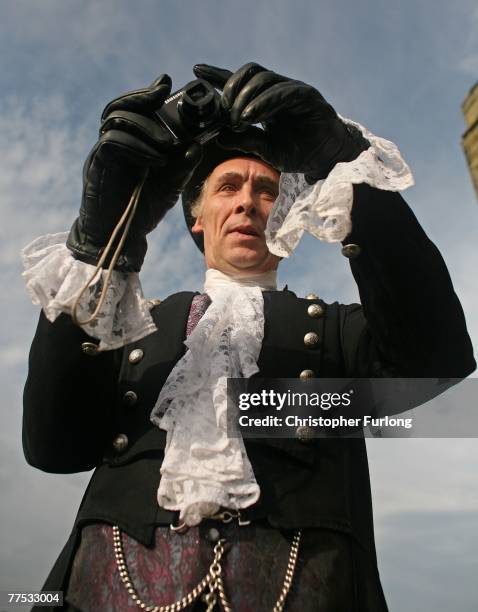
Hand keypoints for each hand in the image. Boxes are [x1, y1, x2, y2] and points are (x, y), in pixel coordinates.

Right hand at [67, 75, 201, 271]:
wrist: (120, 236)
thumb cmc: (143, 209)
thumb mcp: (171, 185)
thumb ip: (182, 165)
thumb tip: (198, 145)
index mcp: (132, 143)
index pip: (134, 108)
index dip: (147, 93)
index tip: (166, 84)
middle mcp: (115, 143)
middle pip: (120, 106)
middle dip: (142, 98)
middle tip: (163, 98)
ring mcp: (104, 153)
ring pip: (115, 119)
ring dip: (144, 126)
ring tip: (167, 144)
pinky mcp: (97, 165)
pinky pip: (112, 142)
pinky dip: (136, 146)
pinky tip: (155, 160)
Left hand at [193, 62, 368, 180]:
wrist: (325, 158)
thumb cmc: (298, 153)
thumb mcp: (266, 150)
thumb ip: (245, 140)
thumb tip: (218, 136)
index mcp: (265, 100)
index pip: (239, 81)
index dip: (218, 75)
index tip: (197, 71)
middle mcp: (277, 90)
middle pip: (248, 74)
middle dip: (232, 91)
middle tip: (224, 114)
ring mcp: (292, 90)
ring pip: (263, 79)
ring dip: (245, 98)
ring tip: (237, 119)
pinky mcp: (306, 95)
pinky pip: (282, 91)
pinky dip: (264, 102)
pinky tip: (251, 115)